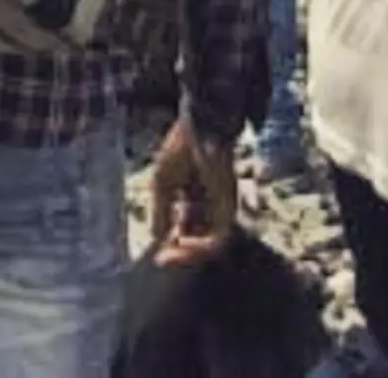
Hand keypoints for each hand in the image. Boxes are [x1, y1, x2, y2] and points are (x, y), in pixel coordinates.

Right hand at [147, 117, 238, 264]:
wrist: (202, 127)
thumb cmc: (182, 148)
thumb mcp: (163, 183)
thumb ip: (160, 211)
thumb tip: (158, 239)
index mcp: (197, 200)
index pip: (187, 231)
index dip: (172, 246)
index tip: (158, 257)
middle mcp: (212, 208)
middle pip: (199, 241)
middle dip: (180, 254)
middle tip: (163, 260)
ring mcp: (223, 209)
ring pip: (212, 245)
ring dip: (191, 254)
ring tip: (171, 255)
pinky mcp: (230, 207)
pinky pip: (219, 238)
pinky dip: (202, 246)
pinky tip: (184, 243)